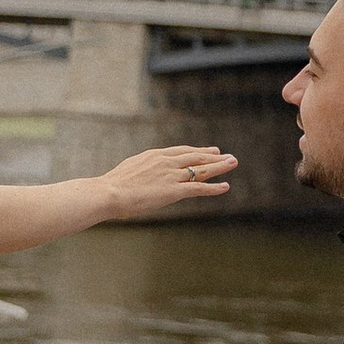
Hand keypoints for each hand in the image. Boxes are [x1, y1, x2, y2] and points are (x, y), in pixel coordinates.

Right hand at [101, 144, 234, 219]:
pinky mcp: (174, 190)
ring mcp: (171, 175)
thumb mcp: (127, 172)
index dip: (197, 151)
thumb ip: (138, 172)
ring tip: (233, 163)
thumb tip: (136, 177)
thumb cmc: (112, 186)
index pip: (181, 151)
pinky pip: (199, 188)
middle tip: (226, 155)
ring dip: (219, 167)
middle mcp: (166, 162)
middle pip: (195, 157)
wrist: (110, 192)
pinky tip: (225, 186)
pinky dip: (214, 187)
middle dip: (212, 156)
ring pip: (201, 169)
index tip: (208, 151)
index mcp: (154, 155)